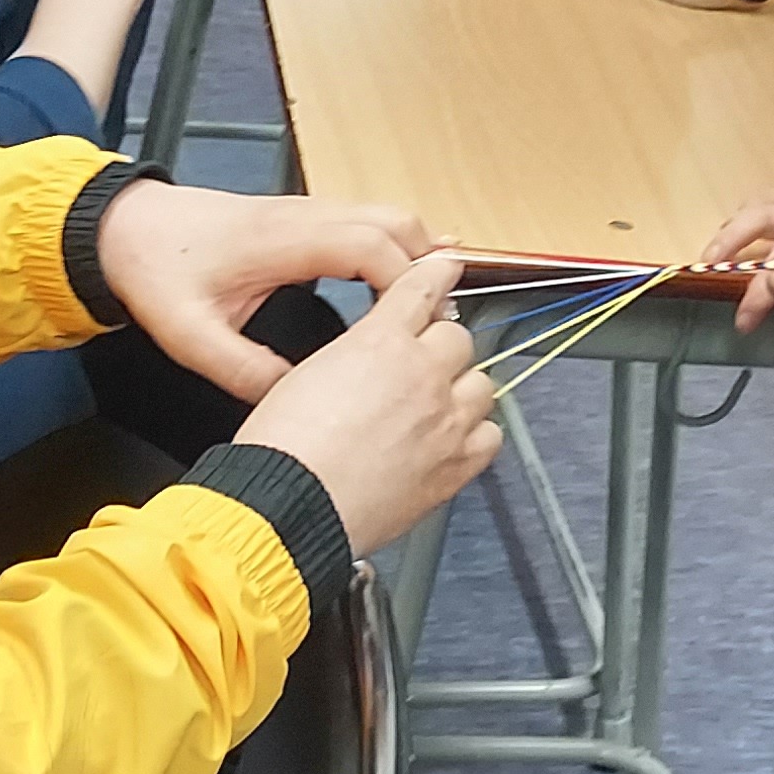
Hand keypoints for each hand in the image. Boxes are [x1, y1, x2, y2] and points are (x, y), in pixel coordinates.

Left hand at [95, 182, 432, 397]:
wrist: (126, 227)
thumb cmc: (157, 272)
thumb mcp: (189, 336)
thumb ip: (242, 371)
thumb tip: (291, 402)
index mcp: (283, 241)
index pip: (368, 246)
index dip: (404, 283)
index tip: (417, 326)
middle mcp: (305, 216)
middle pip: (394, 221)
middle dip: (427, 267)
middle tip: (438, 320)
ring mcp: (307, 211)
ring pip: (387, 215)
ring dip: (417, 253)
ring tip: (431, 306)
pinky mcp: (304, 216)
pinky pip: (369, 219)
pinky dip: (398, 244)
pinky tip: (407, 276)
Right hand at [230, 255, 502, 552]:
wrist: (289, 506)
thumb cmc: (283, 447)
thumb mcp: (305, 373)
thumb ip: (354, 354)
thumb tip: (369, 356)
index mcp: (380, 342)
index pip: (423, 289)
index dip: (436, 274)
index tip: (445, 268)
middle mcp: (422, 374)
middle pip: (458, 338)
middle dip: (439, 348)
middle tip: (420, 366)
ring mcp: (445, 420)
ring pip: (482, 384)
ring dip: (461, 389)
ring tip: (435, 407)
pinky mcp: (455, 465)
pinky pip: (490, 437)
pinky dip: (475, 435)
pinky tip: (452, 440)